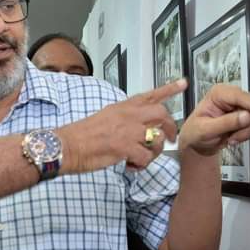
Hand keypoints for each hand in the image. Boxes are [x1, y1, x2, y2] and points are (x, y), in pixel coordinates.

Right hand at [58, 79, 185, 173]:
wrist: (67, 145)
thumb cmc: (82, 136)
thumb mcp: (105, 117)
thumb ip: (123, 119)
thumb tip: (137, 128)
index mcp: (123, 107)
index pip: (150, 94)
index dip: (169, 89)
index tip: (183, 84)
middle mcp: (128, 115)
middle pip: (162, 114)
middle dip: (170, 128)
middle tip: (169, 139)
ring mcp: (127, 130)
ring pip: (157, 138)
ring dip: (154, 152)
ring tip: (141, 158)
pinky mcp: (124, 146)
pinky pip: (145, 157)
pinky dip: (141, 165)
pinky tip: (130, 165)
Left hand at [179, 84, 249, 155]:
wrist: (197, 143)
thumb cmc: (195, 133)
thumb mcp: (206, 129)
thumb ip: (226, 123)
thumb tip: (247, 116)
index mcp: (218, 93)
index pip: (240, 96)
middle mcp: (231, 96)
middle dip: (246, 126)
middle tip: (233, 138)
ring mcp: (239, 106)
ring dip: (246, 132)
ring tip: (231, 139)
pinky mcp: (245, 115)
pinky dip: (247, 134)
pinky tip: (234, 137)